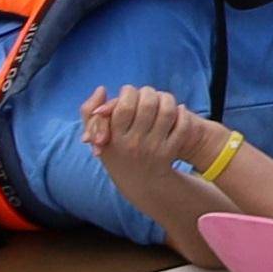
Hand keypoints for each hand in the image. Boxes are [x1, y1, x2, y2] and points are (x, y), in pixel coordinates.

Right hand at [84, 85, 212, 191]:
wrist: (140, 183)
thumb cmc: (115, 152)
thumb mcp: (96, 136)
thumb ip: (89, 111)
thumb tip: (102, 88)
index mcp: (114, 138)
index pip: (124, 106)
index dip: (128, 92)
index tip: (128, 93)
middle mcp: (134, 144)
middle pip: (147, 105)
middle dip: (149, 92)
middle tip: (147, 94)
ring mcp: (153, 149)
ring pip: (167, 112)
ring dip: (167, 99)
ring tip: (162, 98)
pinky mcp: (170, 153)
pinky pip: (182, 127)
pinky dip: (182, 114)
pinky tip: (178, 110)